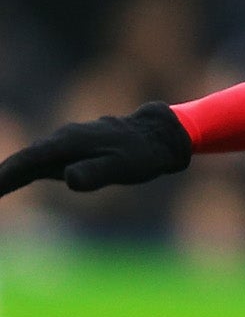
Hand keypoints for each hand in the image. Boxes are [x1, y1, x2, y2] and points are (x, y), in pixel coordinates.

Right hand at [0, 101, 193, 196]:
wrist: (158, 135)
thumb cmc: (140, 154)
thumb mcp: (121, 167)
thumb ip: (95, 172)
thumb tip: (69, 179)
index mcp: (67, 143)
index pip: (27, 161)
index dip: (5, 176)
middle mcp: (61, 139)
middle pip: (22, 160)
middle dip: (2, 177)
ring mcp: (66, 143)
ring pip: (30, 159)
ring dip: (9, 174)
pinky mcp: (72, 149)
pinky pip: (42, 160)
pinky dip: (24, 171)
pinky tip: (13, 181)